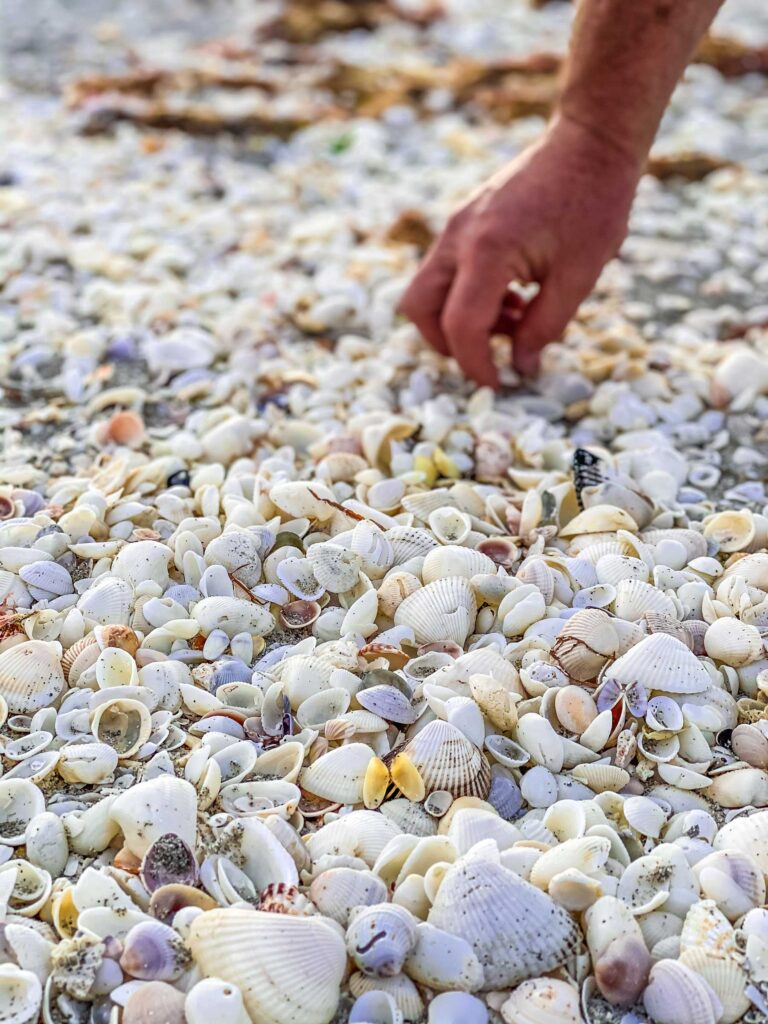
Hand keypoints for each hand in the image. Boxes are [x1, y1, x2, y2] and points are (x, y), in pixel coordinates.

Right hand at [399, 115, 641, 385]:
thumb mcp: (580, 276)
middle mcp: (459, 237)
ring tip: (515, 319)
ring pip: (428, 290)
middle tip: (489, 356)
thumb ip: (545, 327)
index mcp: (487, 250)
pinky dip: (468, 295)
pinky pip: (447, 270)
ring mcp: (456, 225)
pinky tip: (514, 294)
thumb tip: (521, 366)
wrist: (591, 140)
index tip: (498, 384)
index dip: (475, 364)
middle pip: (419, 307)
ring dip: (460, 319)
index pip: (460, 325)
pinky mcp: (464, 221)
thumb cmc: (594, 202)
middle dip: (446, 344)